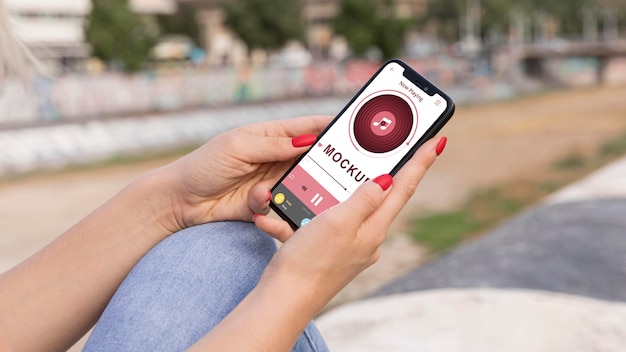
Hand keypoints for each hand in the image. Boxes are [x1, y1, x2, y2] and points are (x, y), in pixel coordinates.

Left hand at [153, 116, 331, 232]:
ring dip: (302, 188)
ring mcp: (274, 182)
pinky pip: (286, 206)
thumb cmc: (205, 165)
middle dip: (327, 163)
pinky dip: (276, 205)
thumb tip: (308, 141)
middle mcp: (277, 158)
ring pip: (303, 184)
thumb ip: (273, 145)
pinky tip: (258, 201)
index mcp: (272, 135)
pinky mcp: (267, 205)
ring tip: (293, 187)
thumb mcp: (238, 146)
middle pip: (314, 158)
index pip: (309, 127)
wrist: (180, 202)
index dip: (333, 127)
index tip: (357, 130)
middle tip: (344, 168)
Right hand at [255, 137, 445, 308]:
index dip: (421, 163)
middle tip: (386, 149)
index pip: (404, 188)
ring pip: (347, 208)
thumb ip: (364, 200)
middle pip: (380, 196)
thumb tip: (387, 181)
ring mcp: (349, 246)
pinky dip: (305, 216)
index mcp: (373, 228)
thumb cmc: (309, 263)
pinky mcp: (329, 251)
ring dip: (330, 195)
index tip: (437, 141)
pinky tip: (282, 218)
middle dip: (378, 173)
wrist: (284, 300)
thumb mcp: (339, 223)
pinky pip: (322, 223)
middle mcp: (367, 237)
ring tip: (313, 189)